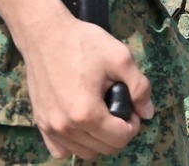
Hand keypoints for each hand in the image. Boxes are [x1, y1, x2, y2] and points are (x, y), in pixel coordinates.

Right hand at [17, 11, 149, 158]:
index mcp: (87, 112)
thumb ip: (140, 87)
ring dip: (99, 140)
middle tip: (119, 110)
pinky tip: (81, 125)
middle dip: (118, 133)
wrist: (45, 34)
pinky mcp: (40, 124)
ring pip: (84, 152)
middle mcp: (66, 126)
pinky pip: (60, 150)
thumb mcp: (120, 58)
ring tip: (102, 115)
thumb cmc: (83, 43)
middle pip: (103, 149)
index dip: (133, 125)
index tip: (132, 109)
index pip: (120, 138)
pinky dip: (75, 144)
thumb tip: (148, 113)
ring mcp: (50, 128)